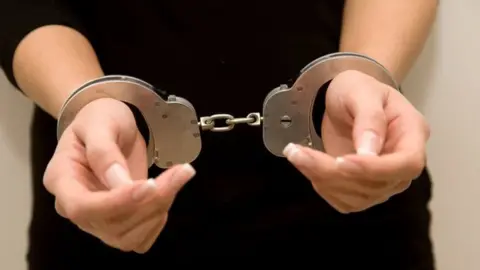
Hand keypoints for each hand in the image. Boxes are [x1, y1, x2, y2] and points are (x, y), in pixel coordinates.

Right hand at [43, 98, 195, 252]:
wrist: (109, 126)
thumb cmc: (99, 119)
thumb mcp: (100, 123)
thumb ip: (104, 152)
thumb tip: (119, 183)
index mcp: (61, 180)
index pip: (82, 207)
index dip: (116, 202)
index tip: (149, 185)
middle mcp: (75, 207)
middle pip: (111, 224)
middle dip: (150, 202)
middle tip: (180, 171)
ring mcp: (97, 219)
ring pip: (128, 236)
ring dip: (159, 210)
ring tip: (178, 177)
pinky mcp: (118, 224)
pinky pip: (139, 239)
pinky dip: (157, 221)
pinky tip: (166, 194)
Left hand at [283, 70, 429, 212]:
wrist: (346, 100)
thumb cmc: (358, 89)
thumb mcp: (361, 91)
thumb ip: (369, 118)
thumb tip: (368, 152)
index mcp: (412, 134)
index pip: (407, 163)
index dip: (376, 169)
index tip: (341, 160)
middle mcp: (403, 164)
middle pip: (377, 184)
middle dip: (334, 173)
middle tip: (297, 152)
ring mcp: (385, 181)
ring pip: (358, 198)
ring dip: (322, 179)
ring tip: (294, 153)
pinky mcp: (363, 190)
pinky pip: (345, 201)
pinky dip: (322, 186)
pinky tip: (307, 164)